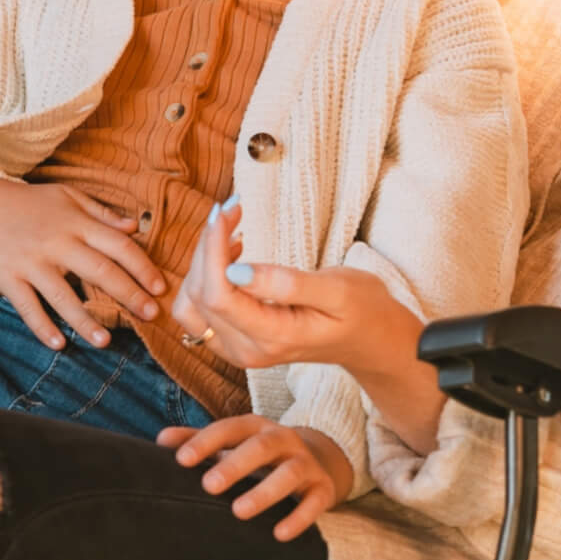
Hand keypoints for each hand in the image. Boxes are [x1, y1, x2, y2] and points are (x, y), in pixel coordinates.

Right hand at [0, 174, 165, 351]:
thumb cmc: (25, 202)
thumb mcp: (65, 197)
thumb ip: (101, 213)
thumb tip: (134, 227)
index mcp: (76, 223)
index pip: (118, 246)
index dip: (142, 267)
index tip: (160, 287)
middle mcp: (57, 243)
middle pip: (100, 271)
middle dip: (128, 295)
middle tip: (150, 316)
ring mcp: (32, 263)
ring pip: (64, 296)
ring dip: (86, 320)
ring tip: (105, 342)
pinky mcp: (8, 278)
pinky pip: (28, 307)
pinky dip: (42, 326)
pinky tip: (59, 344)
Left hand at [157, 415, 351, 540]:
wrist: (317, 460)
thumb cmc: (260, 455)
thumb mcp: (232, 444)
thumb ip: (199, 441)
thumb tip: (161, 440)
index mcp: (255, 427)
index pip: (229, 429)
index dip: (206, 442)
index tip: (181, 460)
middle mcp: (283, 440)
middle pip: (261, 447)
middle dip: (235, 464)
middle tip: (209, 485)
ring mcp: (305, 464)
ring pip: (289, 474)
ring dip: (265, 491)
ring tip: (239, 511)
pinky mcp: (323, 489)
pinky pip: (315, 502)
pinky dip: (299, 518)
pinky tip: (279, 534)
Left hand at [170, 201, 448, 453]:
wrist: (369, 342)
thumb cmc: (361, 311)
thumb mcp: (337, 291)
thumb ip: (287, 283)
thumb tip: (236, 270)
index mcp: (272, 339)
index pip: (218, 295)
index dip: (211, 250)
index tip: (225, 211)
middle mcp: (247, 351)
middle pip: (199, 297)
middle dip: (207, 247)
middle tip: (232, 209)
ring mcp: (237, 350)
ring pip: (191, 305)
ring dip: (202, 262)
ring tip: (231, 230)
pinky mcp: (234, 341)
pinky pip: (200, 311)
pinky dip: (205, 278)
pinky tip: (230, 254)